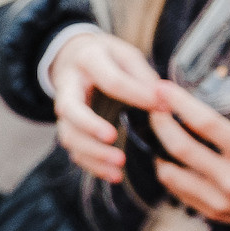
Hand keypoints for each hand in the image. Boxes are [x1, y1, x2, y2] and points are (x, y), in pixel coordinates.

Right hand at [51, 31, 165, 182]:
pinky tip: (114, 175)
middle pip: (71, 110)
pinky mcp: (70, 130)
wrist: (75, 59)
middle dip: (90, 126)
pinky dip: (93, 166)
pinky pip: (75, 152)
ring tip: (118, 166)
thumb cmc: (109, 58)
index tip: (160, 105)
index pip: (109, 80)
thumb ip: (143, 76)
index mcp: (88, 61)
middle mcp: (69, 88)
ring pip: (69, 136)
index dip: (134, 93)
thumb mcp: (127, 55)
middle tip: (113, 138)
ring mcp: (66, 112)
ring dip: (92, 154)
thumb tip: (163, 102)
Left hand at [147, 88, 229, 229]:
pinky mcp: (211, 213)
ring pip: (169, 173)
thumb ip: (226, 130)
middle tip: (153, 110)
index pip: (205, 122)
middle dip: (160, 124)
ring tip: (160, 137)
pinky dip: (170, 173)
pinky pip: (177, 191)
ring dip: (158, 151)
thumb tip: (188, 116)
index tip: (162, 90)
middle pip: (179, 147)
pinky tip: (171, 160)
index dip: (178, 103)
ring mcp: (219, 200)